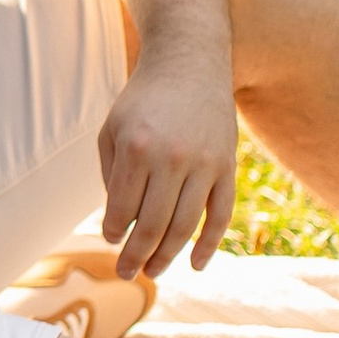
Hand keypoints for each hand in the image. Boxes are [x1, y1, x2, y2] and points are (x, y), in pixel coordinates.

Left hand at [96, 46, 239, 279]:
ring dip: (167, 256)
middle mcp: (171, 158)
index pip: (121, 208)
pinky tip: (195, 264)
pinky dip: (209, 244)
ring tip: (152, 272)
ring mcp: (204, 163)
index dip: (114, 232)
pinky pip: (221, 214)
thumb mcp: (113, 128)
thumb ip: (111, 175)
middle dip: (135, 256)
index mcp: (136, 148)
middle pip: (152, 225)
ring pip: (186, 226)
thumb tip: (119, 225)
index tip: (112, 240)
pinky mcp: (227, 166)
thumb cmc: (143, 100)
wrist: (189, 63)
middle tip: (125, 274)